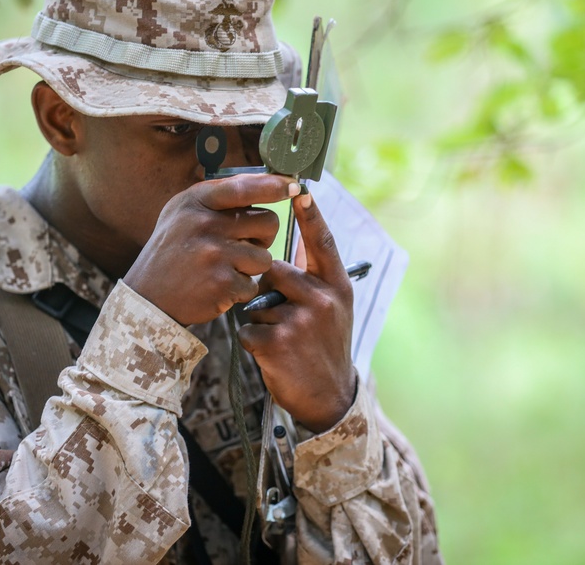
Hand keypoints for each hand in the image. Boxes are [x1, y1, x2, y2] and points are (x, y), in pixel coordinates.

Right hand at [124, 173, 298, 325]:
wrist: (147, 297)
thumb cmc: (173, 250)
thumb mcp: (182, 212)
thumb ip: (217, 197)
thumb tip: (265, 181)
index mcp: (196, 201)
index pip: (244, 187)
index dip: (273, 185)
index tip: (293, 185)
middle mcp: (205, 223)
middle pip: (268, 223)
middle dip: (263, 237)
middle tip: (242, 246)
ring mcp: (214, 254)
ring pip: (264, 257)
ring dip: (251, 267)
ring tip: (224, 268)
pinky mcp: (222, 283)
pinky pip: (253, 284)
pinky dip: (241, 289)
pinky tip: (218, 286)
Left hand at [238, 190, 356, 432]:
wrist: (329, 398)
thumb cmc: (325, 347)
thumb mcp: (335, 310)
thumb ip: (316, 278)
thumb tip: (296, 242)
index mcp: (337, 287)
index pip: (322, 243)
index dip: (310, 214)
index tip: (299, 186)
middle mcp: (322, 299)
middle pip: (273, 270)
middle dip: (267, 289)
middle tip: (282, 316)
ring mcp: (301, 320)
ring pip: (256, 301)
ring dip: (260, 319)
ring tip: (281, 339)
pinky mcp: (278, 342)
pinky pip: (247, 329)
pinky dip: (253, 343)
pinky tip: (272, 355)